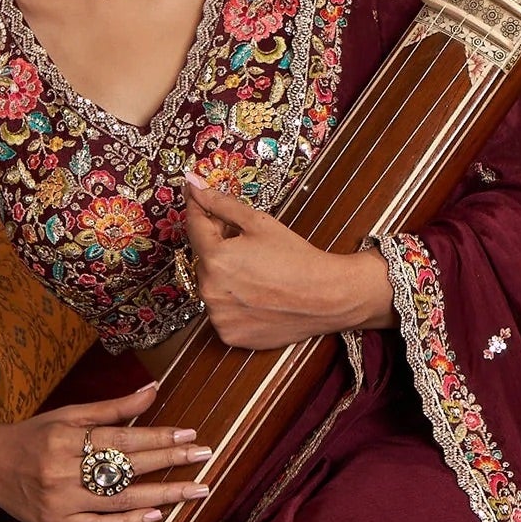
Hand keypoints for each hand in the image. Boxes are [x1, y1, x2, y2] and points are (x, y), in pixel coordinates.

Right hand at [0, 381, 212, 521]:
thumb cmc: (32, 436)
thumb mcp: (68, 415)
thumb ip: (112, 408)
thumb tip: (153, 390)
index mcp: (67, 438)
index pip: (123, 439)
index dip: (159, 437)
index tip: (191, 435)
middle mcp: (64, 470)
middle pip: (127, 468)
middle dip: (170, 462)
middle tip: (205, 457)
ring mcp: (60, 501)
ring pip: (120, 499)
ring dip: (163, 495)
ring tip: (196, 490)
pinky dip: (128, 521)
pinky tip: (156, 515)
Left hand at [183, 169, 396, 348]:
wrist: (326, 297)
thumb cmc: (295, 258)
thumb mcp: (259, 223)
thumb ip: (221, 204)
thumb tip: (195, 186)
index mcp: (215, 259)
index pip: (194, 227)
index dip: (196, 209)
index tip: (195, 196)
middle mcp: (210, 291)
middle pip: (204, 259)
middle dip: (218, 247)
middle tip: (246, 242)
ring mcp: (219, 316)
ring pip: (212, 286)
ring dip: (224, 277)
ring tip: (257, 273)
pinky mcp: (229, 335)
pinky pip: (222, 312)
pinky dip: (233, 303)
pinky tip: (257, 295)